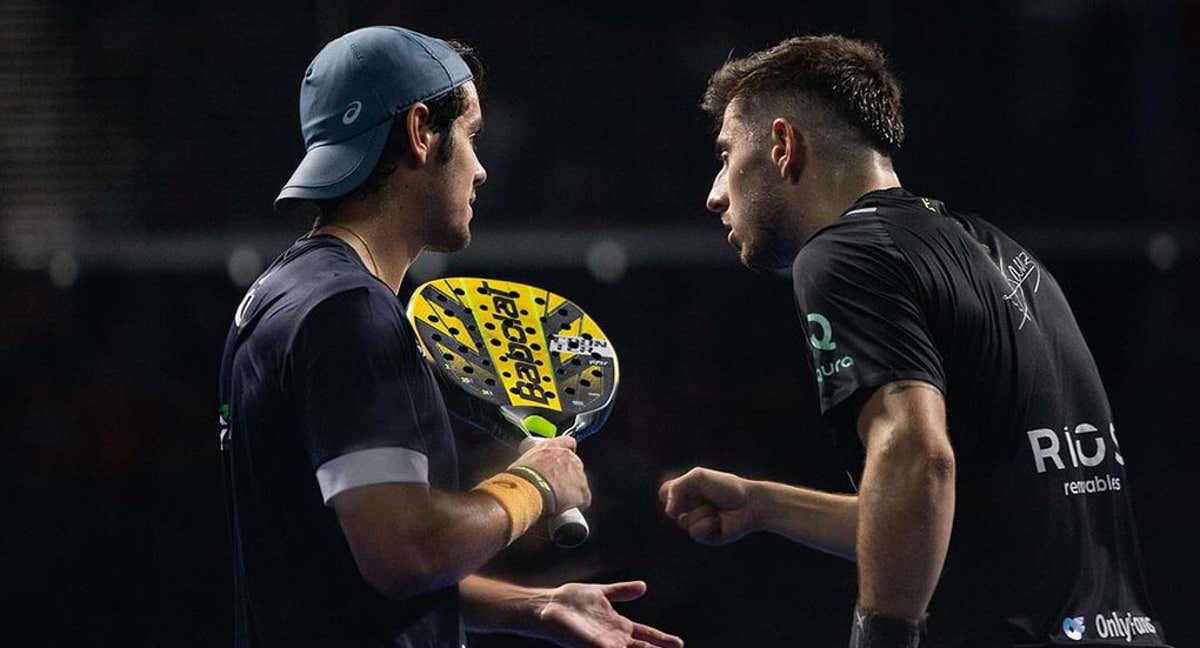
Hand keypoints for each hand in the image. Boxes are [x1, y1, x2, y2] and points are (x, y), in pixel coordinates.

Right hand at [511, 436, 590, 512]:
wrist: (525, 493)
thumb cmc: (518, 480)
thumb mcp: (519, 466)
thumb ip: (526, 466)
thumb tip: (522, 476)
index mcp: (550, 448)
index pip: (567, 442)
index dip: (567, 452)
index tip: (563, 461)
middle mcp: (566, 456)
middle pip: (575, 464)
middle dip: (567, 475)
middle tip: (554, 488)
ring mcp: (577, 473)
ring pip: (579, 481)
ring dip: (571, 490)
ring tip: (558, 501)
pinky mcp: (582, 489)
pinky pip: (584, 498)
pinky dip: (577, 504)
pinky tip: (567, 509)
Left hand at [535, 581, 683, 647]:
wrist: (548, 604)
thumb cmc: (572, 601)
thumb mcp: (602, 593)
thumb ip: (621, 591)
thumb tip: (643, 586)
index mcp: (618, 626)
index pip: (645, 635)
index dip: (661, 639)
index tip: (679, 644)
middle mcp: (613, 638)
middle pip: (640, 647)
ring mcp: (602, 643)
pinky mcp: (590, 644)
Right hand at [658, 467, 758, 544]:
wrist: (750, 504)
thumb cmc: (726, 487)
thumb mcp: (698, 478)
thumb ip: (677, 488)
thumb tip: (668, 512)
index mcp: (687, 490)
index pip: (664, 492)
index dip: (671, 492)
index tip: (684, 488)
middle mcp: (689, 506)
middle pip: (670, 510)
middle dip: (687, 502)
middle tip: (706, 497)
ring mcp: (696, 521)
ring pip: (683, 522)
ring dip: (701, 513)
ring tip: (716, 509)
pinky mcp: (705, 536)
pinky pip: (695, 533)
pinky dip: (707, 525)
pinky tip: (719, 521)